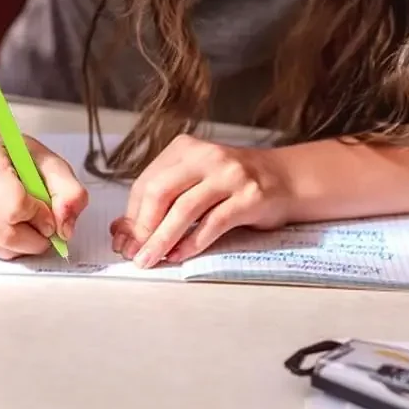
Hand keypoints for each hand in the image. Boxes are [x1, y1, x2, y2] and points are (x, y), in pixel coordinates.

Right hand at [0, 137, 88, 259]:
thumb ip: (68, 191)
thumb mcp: (49, 162)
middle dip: (37, 236)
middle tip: (46, 223)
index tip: (50, 211)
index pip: (15, 207)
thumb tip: (65, 229)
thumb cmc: (16, 158)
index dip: (41, 215)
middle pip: (8, 234)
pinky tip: (10, 225)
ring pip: (1, 250)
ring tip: (29, 221)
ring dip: (26, 244)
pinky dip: (10, 247)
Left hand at [109, 135, 290, 267]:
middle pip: (160, 191)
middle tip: (134, 253)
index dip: (131, 216)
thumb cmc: (234, 183)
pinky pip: (213, 223)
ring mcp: (230, 175)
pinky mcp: (249, 197)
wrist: (285, 178)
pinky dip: (192, 243)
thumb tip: (122, 232)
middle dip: (142, 228)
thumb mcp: (196, 181)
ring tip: (149, 260)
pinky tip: (179, 256)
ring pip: (184, 209)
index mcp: (186, 148)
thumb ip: (164, 201)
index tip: (124, 240)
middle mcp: (207, 156)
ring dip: (162, 239)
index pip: (147, 182)